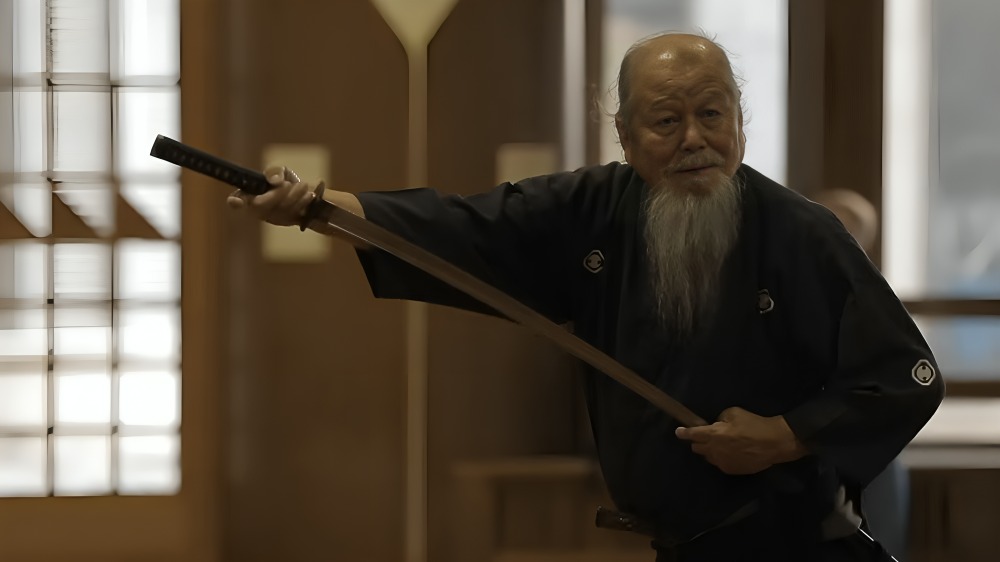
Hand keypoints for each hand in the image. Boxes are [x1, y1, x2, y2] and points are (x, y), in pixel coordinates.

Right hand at [227, 165, 322, 226]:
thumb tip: (275, 181)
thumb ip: (275, 172)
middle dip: (277, 193)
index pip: (235, 200)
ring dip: (294, 195)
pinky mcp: (285, 222)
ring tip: (303, 186)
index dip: (235, 201)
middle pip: (261, 205)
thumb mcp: (280, 171)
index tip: (236, 201)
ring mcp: (271, 217)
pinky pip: (292, 213)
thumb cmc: (286, 182)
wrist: (306, 195)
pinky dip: (302, 202)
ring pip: (280, 208)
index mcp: (249, 194)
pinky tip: (308, 195)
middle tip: (287, 184)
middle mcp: (256, 209)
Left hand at [674, 407, 807, 474]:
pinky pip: (720, 463)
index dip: (683, 433)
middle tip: (707, 436)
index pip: (692, 434)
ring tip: (722, 445)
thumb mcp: (734, 413)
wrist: (773, 443)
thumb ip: (720, 418)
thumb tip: (716, 425)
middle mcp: (714, 450)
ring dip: (710, 451)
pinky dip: (721, 458)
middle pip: (697, 448)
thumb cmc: (754, 425)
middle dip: (698, 441)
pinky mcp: (731, 470)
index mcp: (714, 434)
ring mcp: (722, 462)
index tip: (678, 432)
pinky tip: (732, 453)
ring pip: (708, 457)